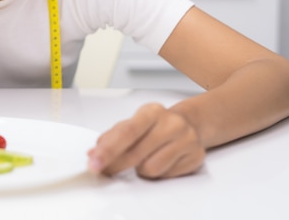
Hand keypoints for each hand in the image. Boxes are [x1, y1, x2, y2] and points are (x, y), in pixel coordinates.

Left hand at [87, 103, 205, 178]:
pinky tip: (159, 161)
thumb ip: (111, 137)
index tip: (94, 161)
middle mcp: (171, 123)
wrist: (189, 124)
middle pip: (136, 153)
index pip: (126, 132)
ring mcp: (186, 140)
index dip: (108, 149)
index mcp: (152, 111)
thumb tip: (93, 153)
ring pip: (151, 169)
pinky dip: (157, 174)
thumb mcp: (132, 124)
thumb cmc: (155, 125)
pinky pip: (166, 176)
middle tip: (104, 169)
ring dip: (140, 169)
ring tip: (143, 159)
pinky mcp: (196, 157)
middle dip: (116, 164)